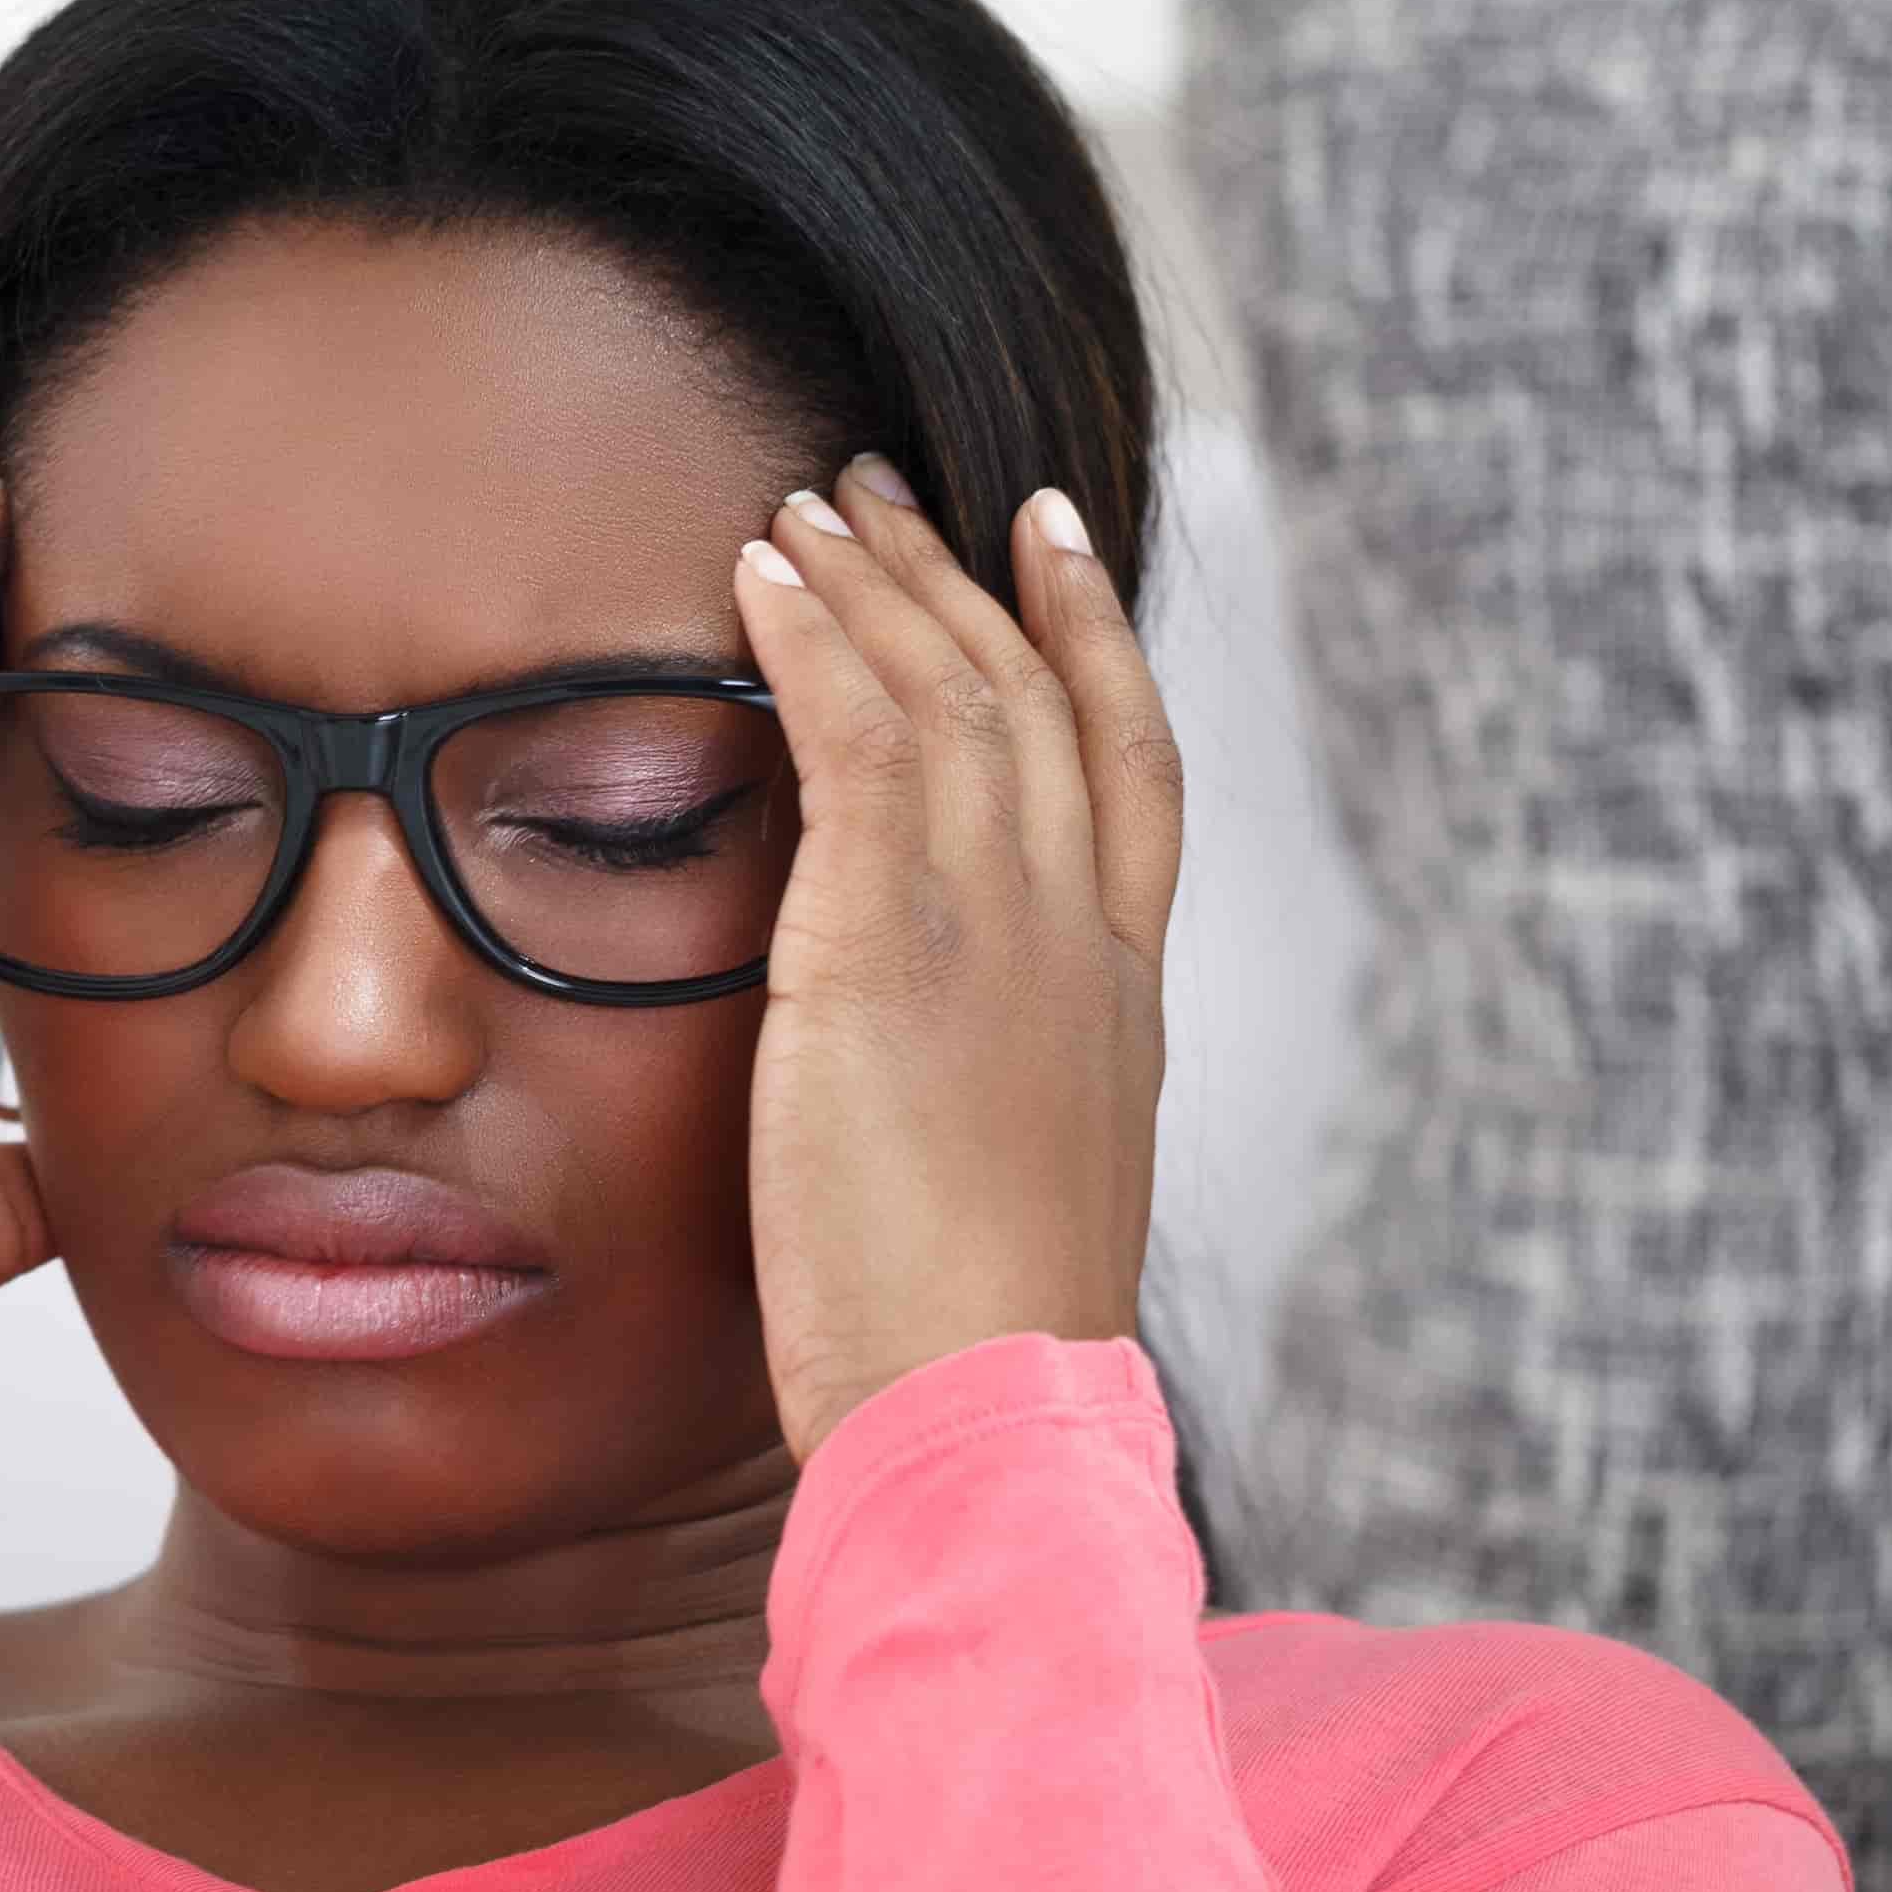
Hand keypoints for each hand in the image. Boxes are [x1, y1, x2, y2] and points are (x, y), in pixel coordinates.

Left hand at [724, 458, 1178, 1474]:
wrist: (982, 1408)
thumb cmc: (974, 1356)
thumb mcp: (1012, 1201)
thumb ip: (989, 1105)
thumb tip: (935, 1091)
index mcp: (1121, 1000)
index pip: (1132, 767)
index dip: (1094, 635)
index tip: (1052, 537)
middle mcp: (1082, 939)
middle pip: (1040, 698)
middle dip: (965, 576)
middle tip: (897, 484)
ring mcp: (999, 930)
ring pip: (953, 693)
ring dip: (876, 583)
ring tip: (807, 500)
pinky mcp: (892, 944)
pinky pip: (861, 739)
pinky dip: (813, 642)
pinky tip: (759, 579)